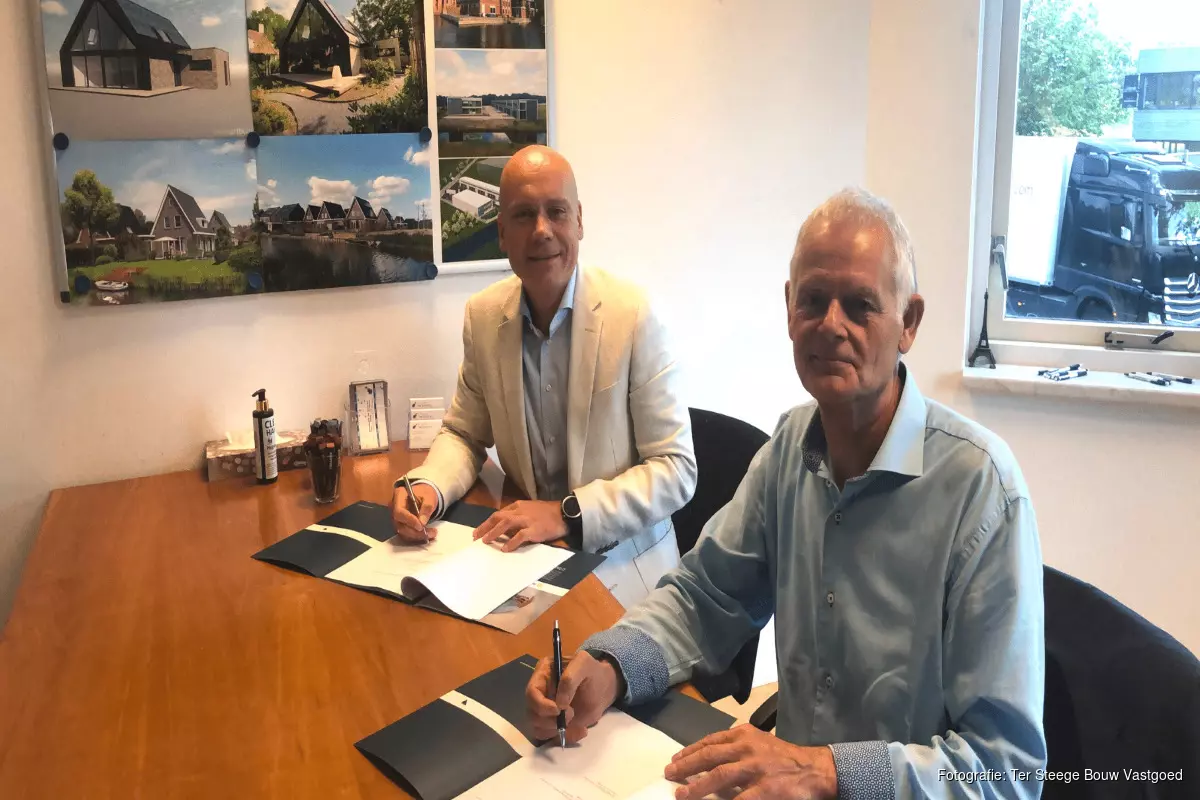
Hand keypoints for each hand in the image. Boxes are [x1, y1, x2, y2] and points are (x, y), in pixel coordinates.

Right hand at [389, 482, 437, 542]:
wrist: (424, 495)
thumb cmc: (425, 494)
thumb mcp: (429, 497)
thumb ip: (427, 508)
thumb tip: (422, 522)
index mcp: (399, 495)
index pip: (399, 511)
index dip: (409, 520)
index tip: (421, 526)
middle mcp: (394, 507)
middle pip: (399, 524)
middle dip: (415, 531)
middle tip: (431, 533)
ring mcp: (396, 517)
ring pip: (402, 532)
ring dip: (417, 536)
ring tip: (432, 534)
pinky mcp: (400, 525)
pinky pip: (406, 534)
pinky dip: (416, 537)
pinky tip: (427, 535)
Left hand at [473, 500, 566, 551]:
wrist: (565, 513)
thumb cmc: (548, 512)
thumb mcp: (530, 510)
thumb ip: (518, 516)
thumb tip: (505, 528)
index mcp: (518, 506)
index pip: (499, 514)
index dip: (487, 523)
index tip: (478, 531)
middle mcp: (520, 511)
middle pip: (498, 518)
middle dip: (485, 527)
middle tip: (476, 537)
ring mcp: (527, 520)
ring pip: (505, 524)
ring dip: (494, 533)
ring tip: (486, 541)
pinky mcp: (534, 530)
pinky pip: (520, 536)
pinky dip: (511, 542)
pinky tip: (505, 549)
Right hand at [525, 650, 620, 744]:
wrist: (603, 688)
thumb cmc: (592, 673)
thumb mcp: (584, 664)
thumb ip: (570, 679)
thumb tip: (559, 702)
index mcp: (542, 674)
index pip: (531, 693)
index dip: (541, 705)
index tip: (558, 710)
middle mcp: (539, 693)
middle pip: (532, 713)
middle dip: (550, 720)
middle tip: (571, 715)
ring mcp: (544, 710)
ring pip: (537, 727)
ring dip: (556, 730)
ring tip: (575, 722)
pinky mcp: (552, 723)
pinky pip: (550, 737)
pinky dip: (564, 737)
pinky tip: (579, 730)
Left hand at [664, 725, 837, 799]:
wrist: (815, 769)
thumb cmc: (784, 757)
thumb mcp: (758, 744)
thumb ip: (734, 749)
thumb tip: (706, 762)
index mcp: (745, 735)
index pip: (711, 741)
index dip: (690, 751)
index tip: (675, 760)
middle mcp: (748, 748)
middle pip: (710, 756)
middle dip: (687, 766)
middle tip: (670, 775)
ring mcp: (757, 768)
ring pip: (720, 776)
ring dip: (697, 786)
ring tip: (681, 794)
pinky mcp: (767, 788)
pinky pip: (740, 799)